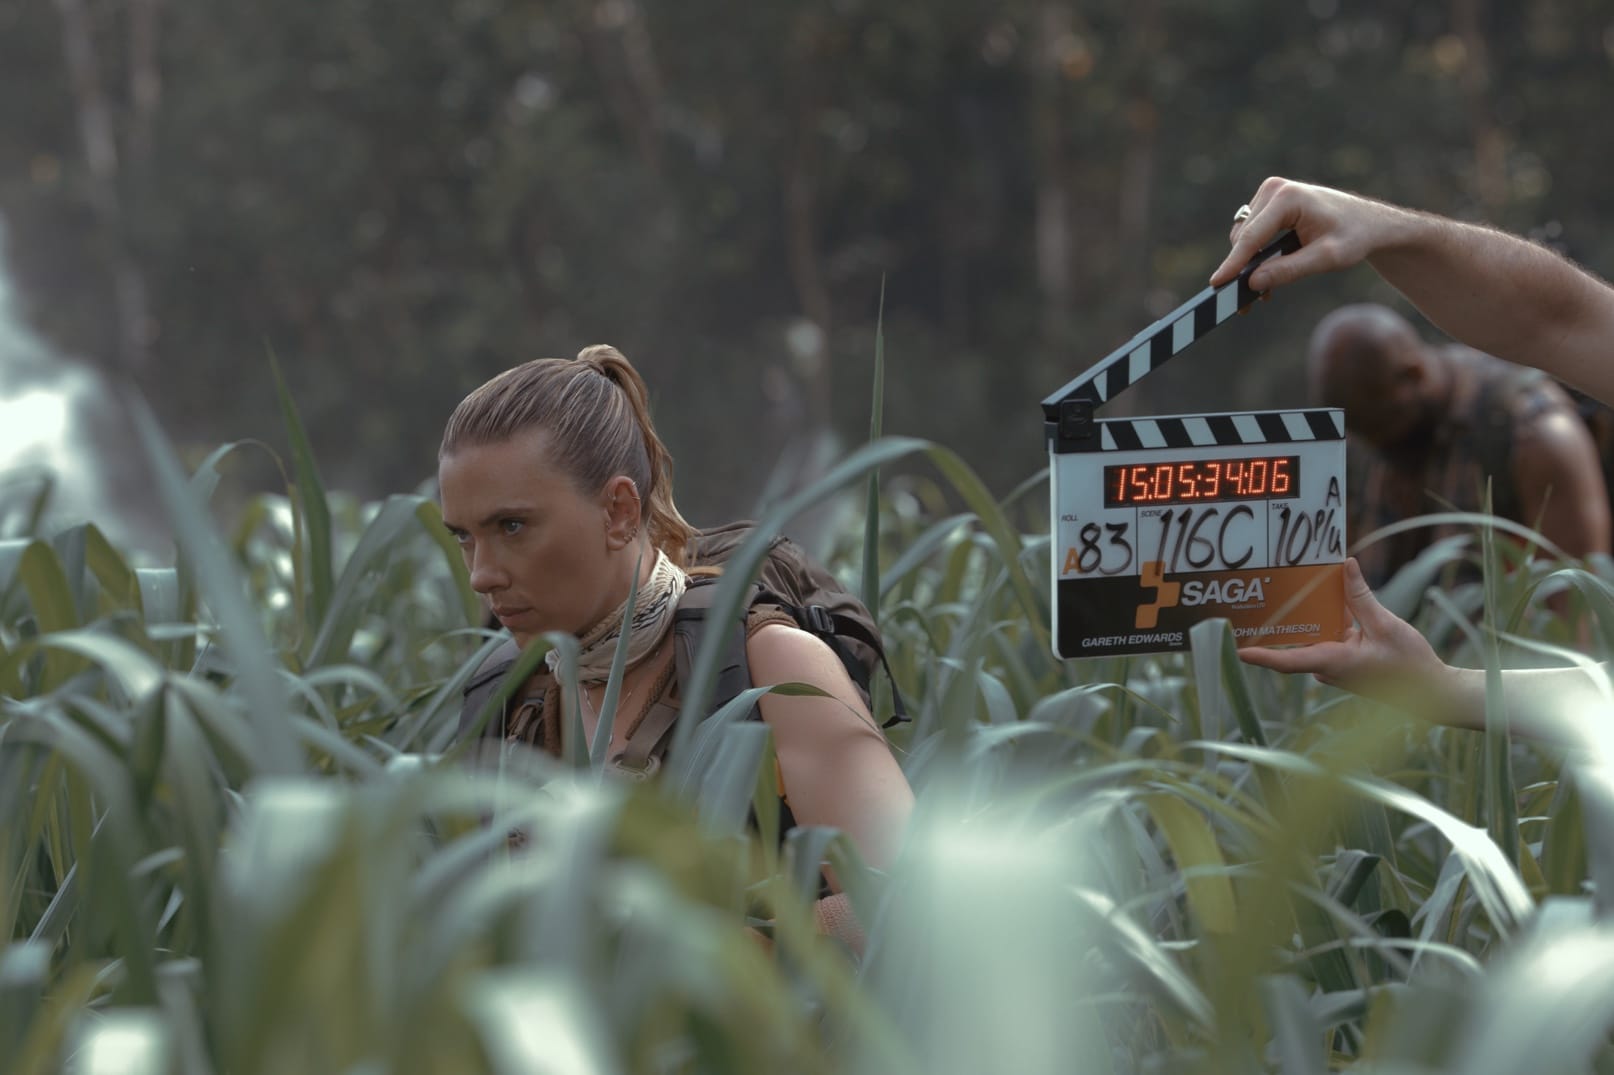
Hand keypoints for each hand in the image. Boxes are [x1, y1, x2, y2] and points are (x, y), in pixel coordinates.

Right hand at [1210, 177, 1405, 292]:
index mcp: (1288, 198)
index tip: (1216, 284)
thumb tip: (1252, 283)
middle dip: (1243, 270)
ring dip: (1249, 264)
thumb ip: (1289, 270)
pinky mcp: (1268, 203)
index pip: (1252, 237)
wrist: (1370, 223)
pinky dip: (1255, 255)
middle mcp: (1274, 190)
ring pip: (1244, 237)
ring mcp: (1270, 194)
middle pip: (1244, 238)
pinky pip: (1250, 234)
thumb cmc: (1354, 236)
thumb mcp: (1326, 258)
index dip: (1233, 264)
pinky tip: (1266, 276)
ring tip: (1261, 293)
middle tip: (1247, 304)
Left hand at [1238, 558, 1453, 700]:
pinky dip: (1325, 620)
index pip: (1288, 662)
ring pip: (1313, 638)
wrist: (1432, 692)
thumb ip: (1361, 596)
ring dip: (1305, 616)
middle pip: (1295, 643)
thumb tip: (1345, 565)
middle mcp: (1328, 667)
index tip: (1238, 650)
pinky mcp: (1344, 662)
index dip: (1262, 656)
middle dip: (1279, 621)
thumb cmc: (1410, 665)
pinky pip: (1327, 638)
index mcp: (1334, 662)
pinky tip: (1323, 595)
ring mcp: (1335, 666)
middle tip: (1258, 595)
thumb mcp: (1385, 625)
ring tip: (1288, 585)